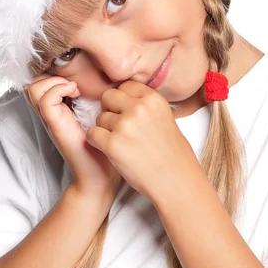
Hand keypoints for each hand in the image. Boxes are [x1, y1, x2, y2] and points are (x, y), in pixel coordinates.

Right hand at [23, 73, 121, 199]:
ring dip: (53, 80)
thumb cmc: (108, 148)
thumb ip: (103, 98)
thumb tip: (116, 76)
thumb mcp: (106, 117)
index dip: (56, 69)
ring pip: (34, 87)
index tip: (81, 75)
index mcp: (63, 108)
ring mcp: (51, 118)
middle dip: (51, 72)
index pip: (45, 78)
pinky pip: (45, 99)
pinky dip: (57, 89)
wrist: (102, 177)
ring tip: (74, 87)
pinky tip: (75, 93)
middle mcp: (53, 111)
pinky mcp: (55, 125)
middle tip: (74, 79)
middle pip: (34, 80)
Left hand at [85, 81, 194, 202]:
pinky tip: (110, 150)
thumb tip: (124, 97)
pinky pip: (92, 134)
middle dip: (110, 110)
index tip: (127, 114)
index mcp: (153, 99)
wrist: (176, 181)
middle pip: (108, 97)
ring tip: (122, 144)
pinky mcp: (112, 144)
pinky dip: (97, 143)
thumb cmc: (172, 154)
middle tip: (119, 128)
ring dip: (105, 130)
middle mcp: (139, 108)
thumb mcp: (165, 119)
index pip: (126, 86)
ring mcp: (124, 126)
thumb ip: (145, 106)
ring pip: (99, 118)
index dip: (123, 101)